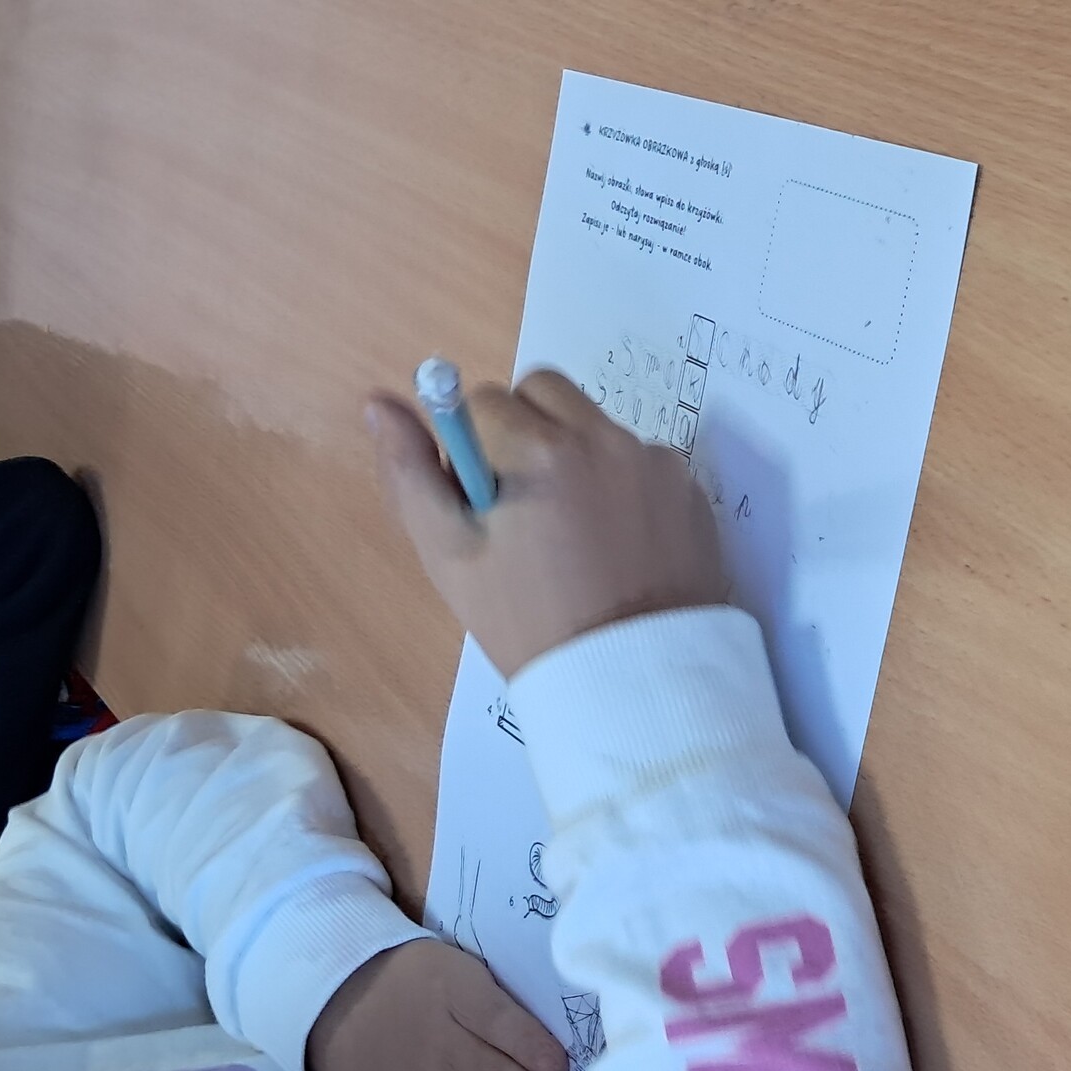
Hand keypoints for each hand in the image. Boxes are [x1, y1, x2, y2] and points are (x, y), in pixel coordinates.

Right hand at [366, 369, 728, 678]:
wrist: (631, 678)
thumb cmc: (528, 621)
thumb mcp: (450, 555)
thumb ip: (410, 472)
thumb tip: (380, 403)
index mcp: (543, 448)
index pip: (485, 401)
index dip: (473, 449)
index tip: (487, 503)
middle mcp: (606, 439)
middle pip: (544, 392)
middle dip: (523, 430)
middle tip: (522, 503)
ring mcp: (656, 462)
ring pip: (593, 424)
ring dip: (572, 454)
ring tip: (570, 530)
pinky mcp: (689, 488)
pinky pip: (638, 460)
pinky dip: (619, 483)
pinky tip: (614, 542)